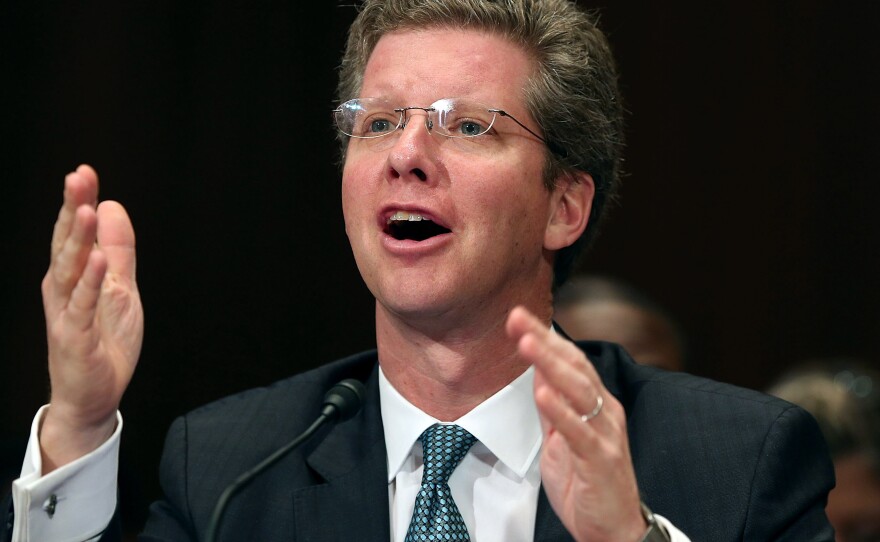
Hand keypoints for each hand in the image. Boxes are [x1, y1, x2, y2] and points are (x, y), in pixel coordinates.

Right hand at [39, 165, 143, 471]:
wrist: (93, 396)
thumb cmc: (103, 342)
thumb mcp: (120, 288)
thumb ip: (118, 250)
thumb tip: (111, 206)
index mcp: (72, 276)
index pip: (73, 233)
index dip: (77, 202)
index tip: (85, 171)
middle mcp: (62, 290)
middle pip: (66, 243)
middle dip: (71, 208)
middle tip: (78, 176)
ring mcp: (65, 313)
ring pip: (70, 269)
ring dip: (77, 239)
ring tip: (85, 209)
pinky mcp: (74, 337)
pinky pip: (82, 306)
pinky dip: (90, 282)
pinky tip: (99, 259)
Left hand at [507, 306, 645, 541]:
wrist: (613, 530)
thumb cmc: (588, 483)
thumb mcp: (562, 438)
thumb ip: (552, 407)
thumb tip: (538, 372)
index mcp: (597, 403)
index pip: (570, 360)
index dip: (545, 337)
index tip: (518, 317)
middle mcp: (606, 412)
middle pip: (575, 367)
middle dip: (544, 340)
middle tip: (518, 318)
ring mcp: (606, 434)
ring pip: (579, 391)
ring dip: (551, 364)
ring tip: (526, 343)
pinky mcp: (602, 460)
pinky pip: (581, 432)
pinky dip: (561, 411)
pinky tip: (544, 393)